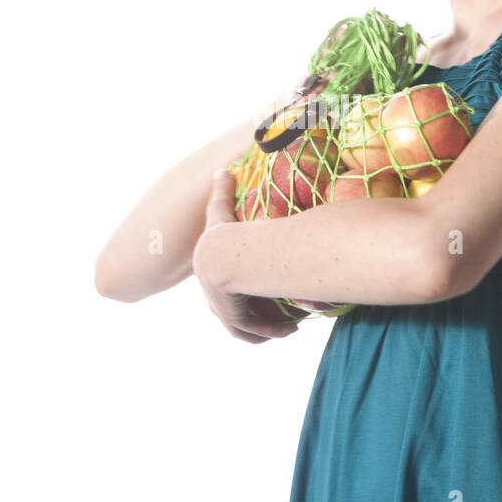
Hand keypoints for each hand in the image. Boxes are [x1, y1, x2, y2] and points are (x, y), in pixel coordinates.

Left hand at [193, 169, 304, 343]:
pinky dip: (270, 331)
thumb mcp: (222, 212)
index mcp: (211, 268)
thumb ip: (223, 192)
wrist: (222, 252)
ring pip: (243, 324)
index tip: (252, 291)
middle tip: (278, 318)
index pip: (221, 287)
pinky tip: (289, 330)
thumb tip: (221, 169)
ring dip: (266, 328)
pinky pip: (251, 329)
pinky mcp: (230, 315)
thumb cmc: (224, 230)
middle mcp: (212, 290)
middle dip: (255, 316)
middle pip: (232, 309)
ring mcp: (220, 305)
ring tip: (289, 328)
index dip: (235, 289)